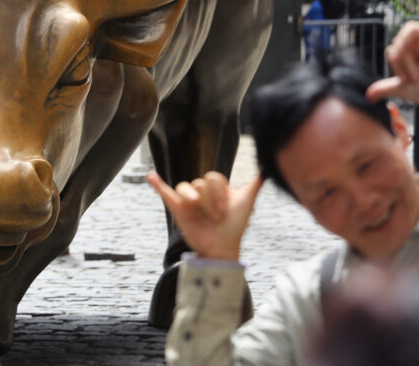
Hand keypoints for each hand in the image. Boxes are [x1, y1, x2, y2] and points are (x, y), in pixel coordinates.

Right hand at [146, 171, 262, 260]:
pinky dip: (157, 184)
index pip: (213, 178)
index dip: (219, 193)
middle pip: (200, 183)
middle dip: (210, 201)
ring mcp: (189, 200)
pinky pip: (165, 192)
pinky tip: (150, 177)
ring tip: (198, 211)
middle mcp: (202, 192)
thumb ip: (254, 185)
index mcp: (216, 188)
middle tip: (216, 217)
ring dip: (193, 198)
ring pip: (185, 186)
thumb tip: (268, 169)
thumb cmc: (235, 226)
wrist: (222, 248)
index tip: (226, 211)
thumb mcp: (246, 202)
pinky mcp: (177, 209)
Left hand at [366, 0, 418, 107]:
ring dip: (408, 51)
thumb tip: (367, 95)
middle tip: (413, 76)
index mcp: (411, 51)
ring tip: (416, 69)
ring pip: (409, 32)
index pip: (392, 49)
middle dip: (401, 60)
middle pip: (398, 40)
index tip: (408, 80)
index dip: (396, 65)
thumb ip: (385, 88)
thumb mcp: (403, 88)